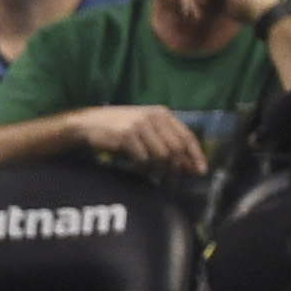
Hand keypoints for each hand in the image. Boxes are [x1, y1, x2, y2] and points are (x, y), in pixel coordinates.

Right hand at [70, 102, 209, 174]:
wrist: (90, 123)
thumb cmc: (122, 129)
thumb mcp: (147, 130)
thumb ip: (167, 142)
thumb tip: (188, 166)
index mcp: (164, 114)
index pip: (187, 136)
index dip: (196, 155)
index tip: (201, 171)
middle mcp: (154, 117)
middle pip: (176, 148)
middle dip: (176, 166)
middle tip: (171, 177)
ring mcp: (140, 125)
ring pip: (162, 155)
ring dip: (159, 169)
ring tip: (154, 173)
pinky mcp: (127, 136)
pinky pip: (143, 159)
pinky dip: (144, 168)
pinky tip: (141, 169)